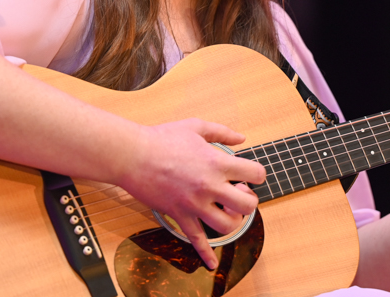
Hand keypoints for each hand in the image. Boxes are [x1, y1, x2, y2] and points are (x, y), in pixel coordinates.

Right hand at [117, 117, 265, 269]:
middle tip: (238, 193)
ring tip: (226, 210)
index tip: (249, 174)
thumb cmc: (162, 138)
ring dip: (233, 221)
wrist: (132, 155)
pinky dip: (206, 254)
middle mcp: (209, 186)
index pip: (255, 174)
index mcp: (217, 163)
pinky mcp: (179, 215)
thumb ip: (222, 132)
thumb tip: (241, 138)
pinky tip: (212, 262)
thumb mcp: (196, 127)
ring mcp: (194, 204)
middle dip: (249, 201)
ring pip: (227, 225)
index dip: (257, 174)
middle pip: (247, 205)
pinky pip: (196, 240)